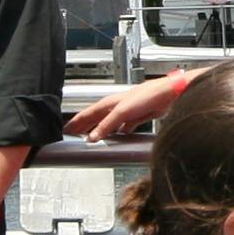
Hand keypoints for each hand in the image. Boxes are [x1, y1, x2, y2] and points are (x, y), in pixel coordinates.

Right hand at [69, 72, 190, 139]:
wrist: (166, 95)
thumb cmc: (146, 95)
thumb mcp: (122, 112)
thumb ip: (107, 124)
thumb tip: (93, 136)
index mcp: (108, 103)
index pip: (86, 114)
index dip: (76, 122)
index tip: (67, 130)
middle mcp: (115, 107)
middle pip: (95, 119)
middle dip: (84, 127)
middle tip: (74, 136)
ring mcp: (125, 113)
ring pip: (107, 124)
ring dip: (99, 131)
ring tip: (92, 139)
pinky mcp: (136, 118)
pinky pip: (122, 128)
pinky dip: (117, 133)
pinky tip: (117, 138)